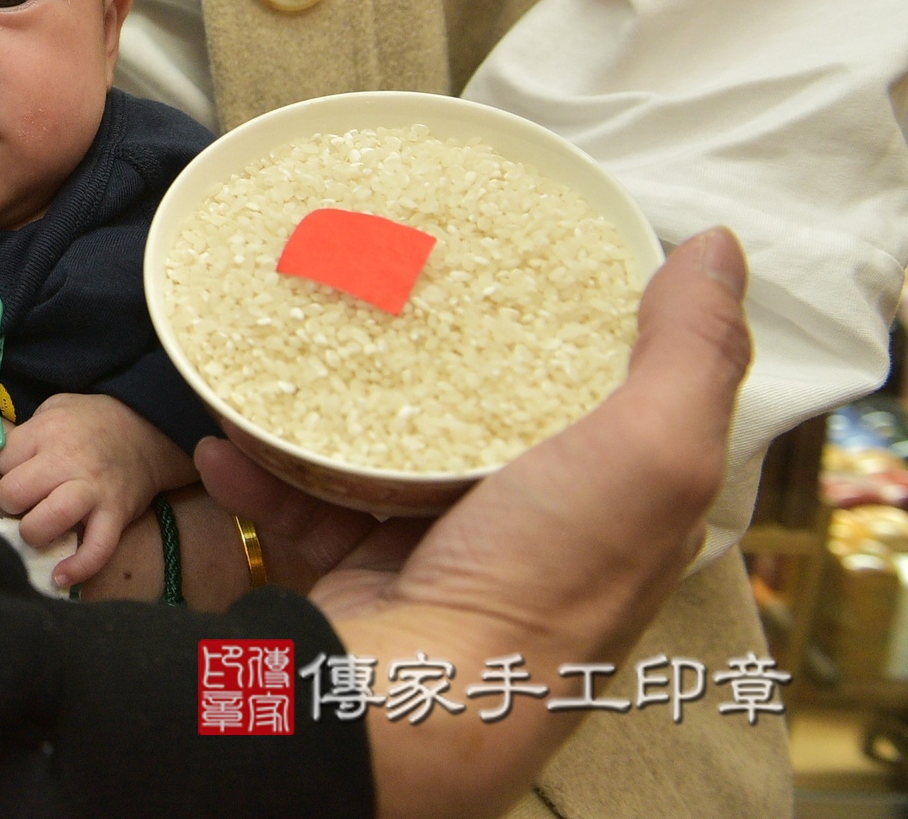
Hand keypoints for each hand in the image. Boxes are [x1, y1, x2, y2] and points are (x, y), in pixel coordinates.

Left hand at [0, 394, 194, 588]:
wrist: (146, 429)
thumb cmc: (90, 421)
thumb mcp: (53, 409)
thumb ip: (26, 432)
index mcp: (47, 432)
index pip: (3, 461)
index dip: (6, 471)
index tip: (19, 473)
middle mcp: (66, 461)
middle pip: (14, 493)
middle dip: (13, 503)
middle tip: (26, 502)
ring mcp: (92, 491)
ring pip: (47, 521)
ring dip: (34, 532)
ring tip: (39, 530)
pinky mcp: (115, 515)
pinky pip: (96, 549)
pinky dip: (78, 568)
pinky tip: (60, 577)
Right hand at [202, 229, 751, 818]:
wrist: (409, 701)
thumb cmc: (541, 581)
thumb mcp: (650, 454)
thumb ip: (687, 353)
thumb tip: (715, 246)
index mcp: (608, 506)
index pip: (598, 397)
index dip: (566, 325)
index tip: (510, 256)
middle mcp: (527, 534)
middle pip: (479, 418)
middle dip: (429, 357)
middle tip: (381, 285)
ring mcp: (434, 557)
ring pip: (378, 455)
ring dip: (330, 403)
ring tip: (295, 341)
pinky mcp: (354, 579)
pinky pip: (298, 507)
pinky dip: (261, 469)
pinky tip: (231, 433)